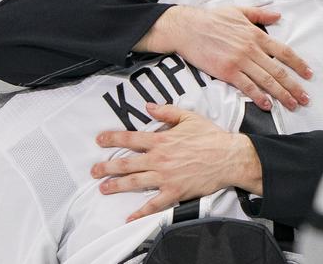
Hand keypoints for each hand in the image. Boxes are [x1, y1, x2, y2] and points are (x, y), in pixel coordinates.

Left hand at [91, 103, 262, 221]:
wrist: (228, 157)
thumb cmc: (211, 137)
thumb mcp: (188, 117)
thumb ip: (166, 112)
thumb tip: (149, 106)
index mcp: (161, 140)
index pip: (130, 139)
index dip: (112, 139)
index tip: (100, 140)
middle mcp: (160, 159)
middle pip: (127, 163)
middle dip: (107, 167)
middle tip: (94, 170)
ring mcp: (166, 177)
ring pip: (135, 182)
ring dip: (116, 186)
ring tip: (103, 188)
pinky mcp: (175, 192)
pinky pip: (154, 204)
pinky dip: (141, 212)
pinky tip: (130, 217)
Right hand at [133, 5, 311, 110]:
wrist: (187, 28)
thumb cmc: (210, 18)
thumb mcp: (238, 10)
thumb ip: (259, 14)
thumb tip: (278, 14)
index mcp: (256, 34)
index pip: (284, 51)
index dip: (298, 64)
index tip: (308, 74)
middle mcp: (251, 49)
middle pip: (279, 71)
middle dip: (294, 87)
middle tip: (305, 99)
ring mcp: (239, 61)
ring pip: (266, 81)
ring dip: (281, 95)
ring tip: (292, 105)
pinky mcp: (226, 72)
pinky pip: (247, 87)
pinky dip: (259, 97)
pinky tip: (267, 105)